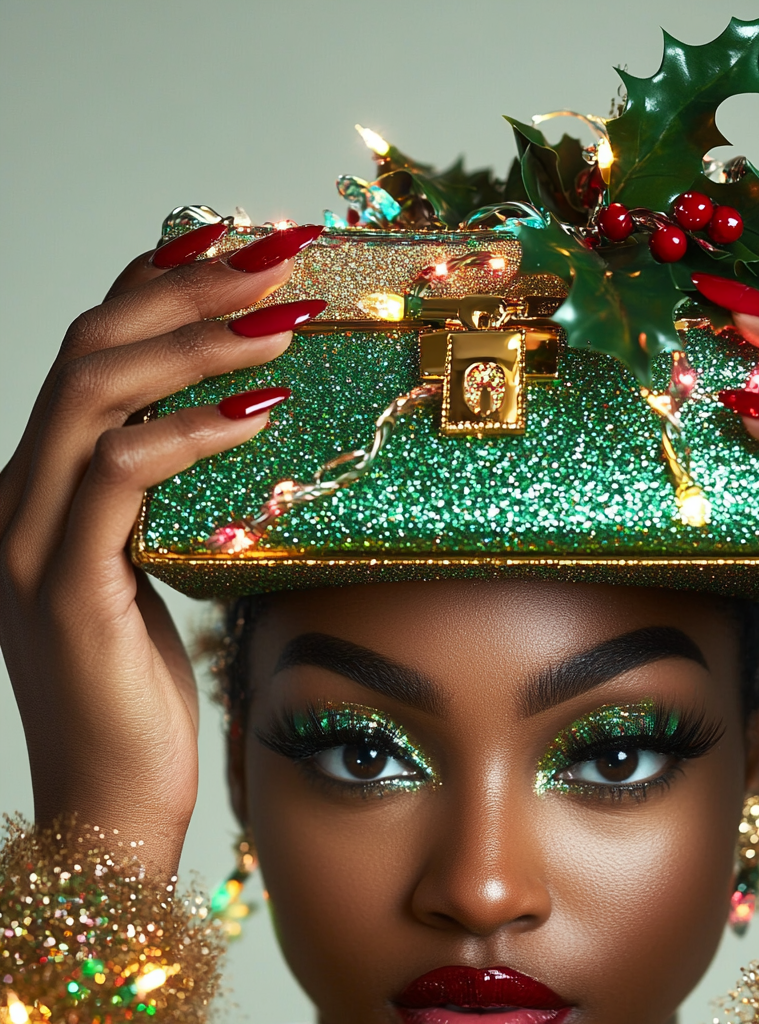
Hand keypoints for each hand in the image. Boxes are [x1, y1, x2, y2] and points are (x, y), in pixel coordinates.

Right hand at [0, 226, 309, 877]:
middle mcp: (20, 495)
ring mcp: (30, 540)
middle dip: (188, 291)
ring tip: (284, 320)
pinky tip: (259, 413)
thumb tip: (252, 423)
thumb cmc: (146, 683)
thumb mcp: (162, 564)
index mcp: (43, 483)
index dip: (156, 283)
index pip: (95, 350)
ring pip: (97, 397)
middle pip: (94, 349)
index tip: (232, 239)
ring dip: (197, 345)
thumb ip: (177, 495)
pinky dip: (190, 434)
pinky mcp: (63, 590)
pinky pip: (120, 480)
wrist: (112, 797)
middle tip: (276, 258)